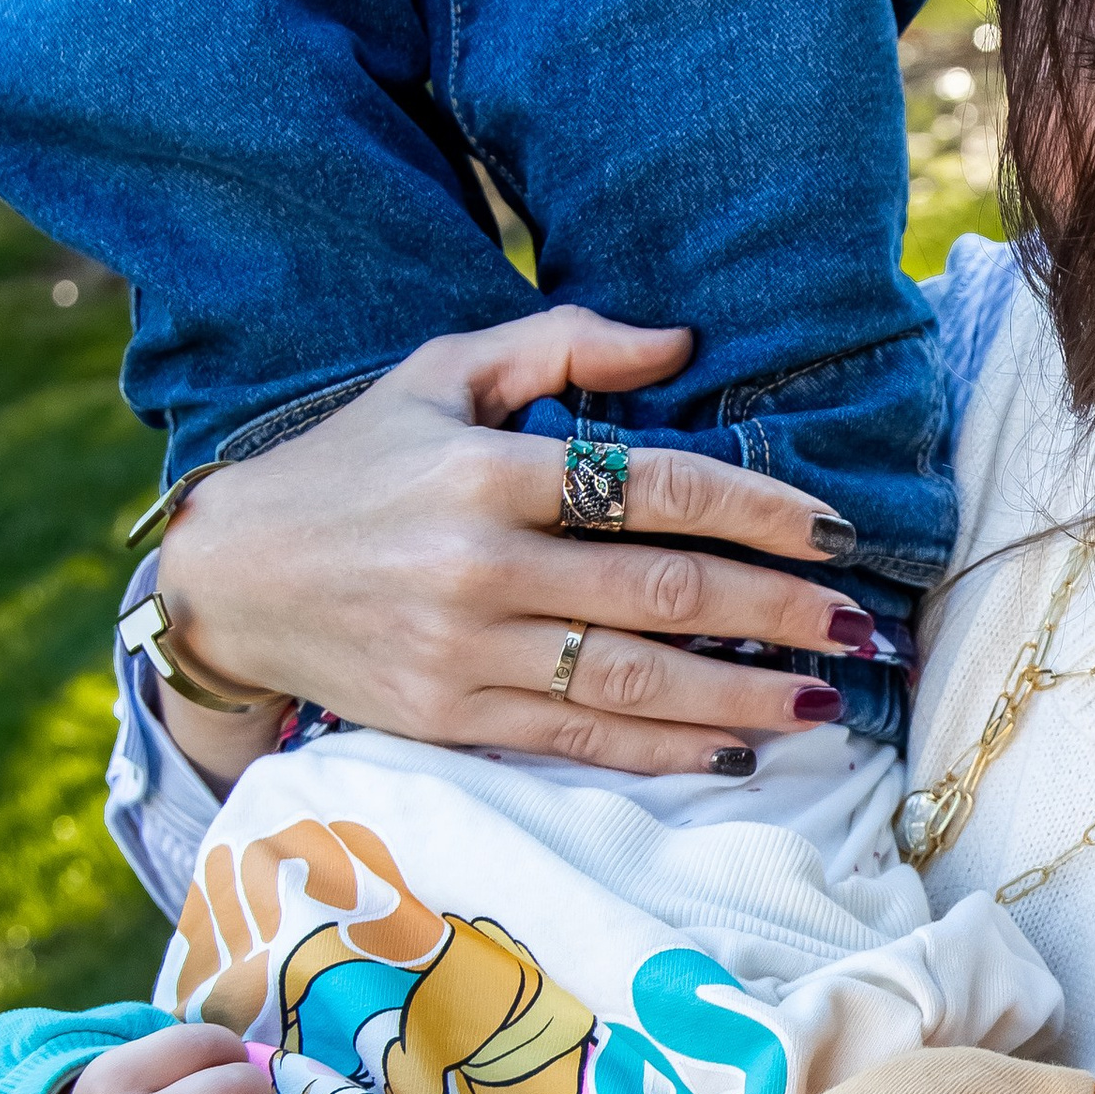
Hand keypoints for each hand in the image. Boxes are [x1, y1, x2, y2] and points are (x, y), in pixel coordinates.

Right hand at [153, 313, 888, 773]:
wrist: (230, 580)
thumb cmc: (348, 465)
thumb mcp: (436, 374)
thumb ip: (559, 344)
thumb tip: (684, 341)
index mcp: (488, 469)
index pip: (655, 488)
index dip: (760, 512)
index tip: (837, 534)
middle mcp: (482, 566)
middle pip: (665, 592)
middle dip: (780, 612)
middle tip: (864, 626)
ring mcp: (467, 654)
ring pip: (635, 682)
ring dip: (744, 694)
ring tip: (826, 700)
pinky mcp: (452, 721)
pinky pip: (581, 743)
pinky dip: (665, 752)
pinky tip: (736, 750)